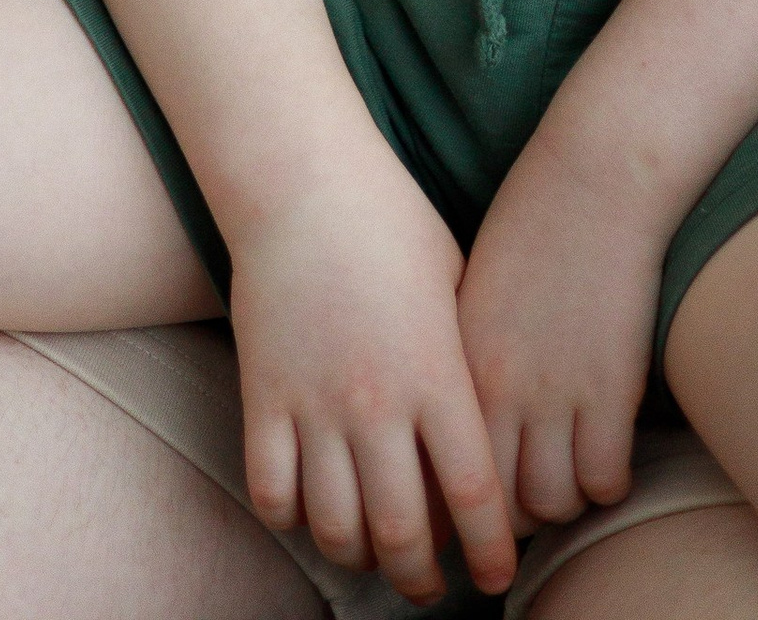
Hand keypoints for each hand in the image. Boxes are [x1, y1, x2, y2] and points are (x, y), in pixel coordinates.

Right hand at [227, 154, 515, 607]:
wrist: (304, 179)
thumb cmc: (392, 222)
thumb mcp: (457, 286)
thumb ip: (470, 363)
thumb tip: (489, 429)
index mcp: (437, 375)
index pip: (475, 495)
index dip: (489, 551)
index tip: (495, 575)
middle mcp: (378, 402)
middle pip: (403, 532)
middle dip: (421, 577)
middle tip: (430, 586)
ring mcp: (314, 403)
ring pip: (335, 526)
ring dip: (359, 557)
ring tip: (372, 555)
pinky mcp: (262, 396)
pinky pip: (272, 492)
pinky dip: (292, 520)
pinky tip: (312, 512)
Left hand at [458, 131, 657, 535]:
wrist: (591, 181)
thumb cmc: (530, 224)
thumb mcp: (468, 289)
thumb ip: (457, 355)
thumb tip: (450, 412)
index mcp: (454, 363)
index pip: (442, 470)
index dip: (459, 498)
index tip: (474, 501)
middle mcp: (496, 389)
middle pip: (494, 502)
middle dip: (510, 518)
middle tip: (526, 501)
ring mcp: (553, 393)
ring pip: (551, 502)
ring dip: (563, 501)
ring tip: (570, 477)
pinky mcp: (609, 391)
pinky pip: (603, 479)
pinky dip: (606, 483)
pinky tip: (608, 458)